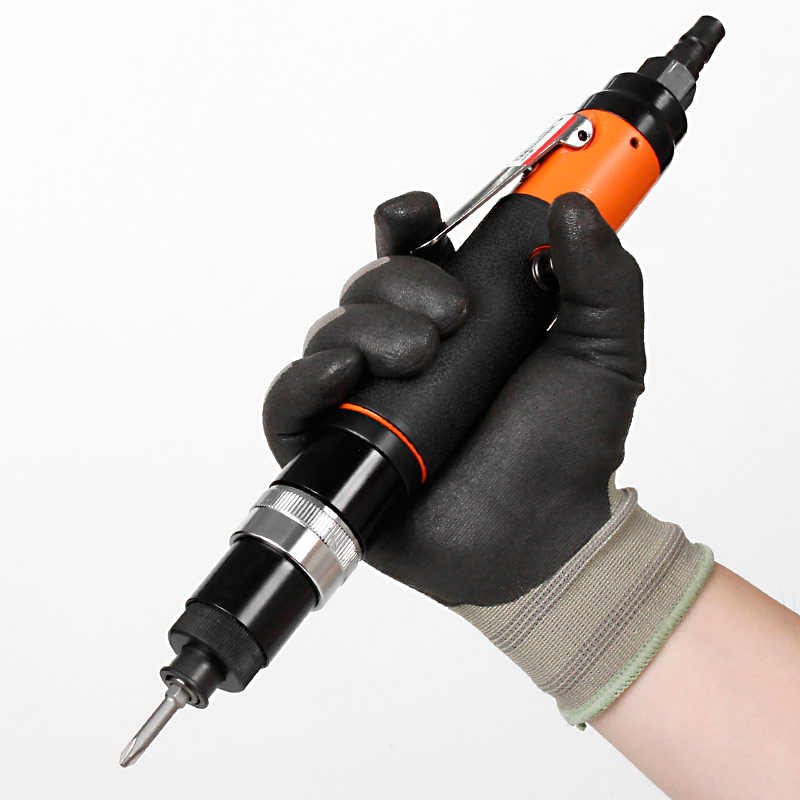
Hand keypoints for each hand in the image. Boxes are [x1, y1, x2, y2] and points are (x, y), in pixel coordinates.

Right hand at [263, 190, 645, 606]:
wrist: (542, 538)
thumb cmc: (568, 450)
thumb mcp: (605, 353)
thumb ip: (604, 278)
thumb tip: (576, 207)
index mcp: (457, 320)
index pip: (411, 251)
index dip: (408, 223)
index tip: (426, 213)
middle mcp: (403, 352)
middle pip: (366, 284)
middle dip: (396, 282)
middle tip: (451, 316)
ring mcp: (364, 400)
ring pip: (329, 331)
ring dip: (364, 327)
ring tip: (418, 355)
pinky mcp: (333, 449)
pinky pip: (287, 403)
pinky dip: (302, 379)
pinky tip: (342, 371)